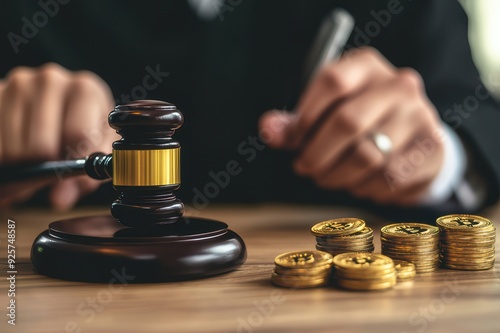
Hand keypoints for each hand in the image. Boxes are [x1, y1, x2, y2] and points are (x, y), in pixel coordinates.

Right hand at [0, 63, 117, 208]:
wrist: (60, 108)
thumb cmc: (84, 128)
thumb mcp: (97, 148)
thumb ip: (87, 174)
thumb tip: (61, 198)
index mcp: (86, 89)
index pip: (77, 135)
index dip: (72, 163)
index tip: (71, 175)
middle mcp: (51, 80)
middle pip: (41, 146)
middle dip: (45, 168)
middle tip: (49, 170)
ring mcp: (18, 84)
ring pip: (14, 150)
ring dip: (22, 167)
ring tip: (34, 162)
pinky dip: (5, 161)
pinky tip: (16, 156)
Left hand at [259, 47, 444, 204]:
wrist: (414, 137)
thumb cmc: (360, 122)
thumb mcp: (326, 113)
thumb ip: (295, 123)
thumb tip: (268, 129)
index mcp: (366, 66)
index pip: (331, 81)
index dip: (304, 117)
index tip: (294, 141)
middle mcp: (398, 85)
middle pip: (347, 122)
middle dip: (317, 154)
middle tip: (305, 168)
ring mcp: (420, 115)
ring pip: (367, 156)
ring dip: (337, 176)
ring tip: (328, 177)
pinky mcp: (431, 148)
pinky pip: (388, 178)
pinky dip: (365, 188)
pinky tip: (359, 183)